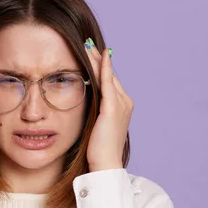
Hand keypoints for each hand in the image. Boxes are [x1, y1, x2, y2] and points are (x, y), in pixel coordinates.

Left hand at [84, 39, 133, 171]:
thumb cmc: (98, 151)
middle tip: (87, 43)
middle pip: (110, 75)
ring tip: (87, 45)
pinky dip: (103, 68)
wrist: (105, 163)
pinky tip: (97, 56)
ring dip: (97, 59)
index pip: (110, 82)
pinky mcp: (113, 108)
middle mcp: (125, 102)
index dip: (100, 67)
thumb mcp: (95, 127)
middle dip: (98, 59)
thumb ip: (93, 113)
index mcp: (121, 107)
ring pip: (108, 75)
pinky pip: (107, 82)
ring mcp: (121, 104)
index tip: (90, 54)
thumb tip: (82, 105)